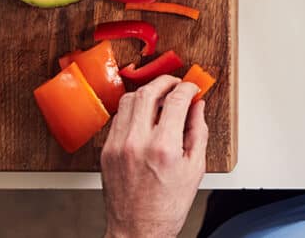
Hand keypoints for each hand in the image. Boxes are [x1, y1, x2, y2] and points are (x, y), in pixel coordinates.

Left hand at [101, 76, 207, 237]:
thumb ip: (197, 131)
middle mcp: (137, 142)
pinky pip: (118, 118)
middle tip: (176, 84)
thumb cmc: (167, 207)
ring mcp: (118, 145)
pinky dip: (132, 110)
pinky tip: (144, 115)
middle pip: (148, 92)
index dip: (187, 88)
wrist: (138, 231)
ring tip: (160, 97)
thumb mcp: (195, 168)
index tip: (192, 88)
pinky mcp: (106, 151)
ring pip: (129, 100)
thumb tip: (197, 107)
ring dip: (147, 92)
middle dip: (166, 82)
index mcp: (163, 147)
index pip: (176, 100)